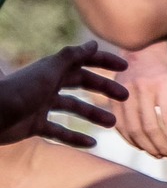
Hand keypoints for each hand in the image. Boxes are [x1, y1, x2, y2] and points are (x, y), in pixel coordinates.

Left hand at [0, 42, 128, 147]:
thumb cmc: (20, 90)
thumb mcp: (49, 70)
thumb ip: (72, 57)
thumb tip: (93, 44)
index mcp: (51, 70)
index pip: (82, 62)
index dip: (103, 62)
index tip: (124, 67)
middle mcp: (47, 86)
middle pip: (81, 84)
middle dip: (103, 89)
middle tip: (125, 96)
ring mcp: (41, 106)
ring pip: (73, 109)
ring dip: (93, 115)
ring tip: (112, 123)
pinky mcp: (34, 125)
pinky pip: (58, 132)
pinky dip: (75, 138)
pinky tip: (92, 143)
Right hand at [107, 40, 166, 159]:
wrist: (139, 51)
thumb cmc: (166, 70)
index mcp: (161, 84)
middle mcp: (140, 89)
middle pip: (148, 127)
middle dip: (160, 146)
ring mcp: (123, 94)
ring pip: (132, 128)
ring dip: (145, 146)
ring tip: (158, 155)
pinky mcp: (112, 99)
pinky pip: (119, 125)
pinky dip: (130, 140)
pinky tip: (142, 147)